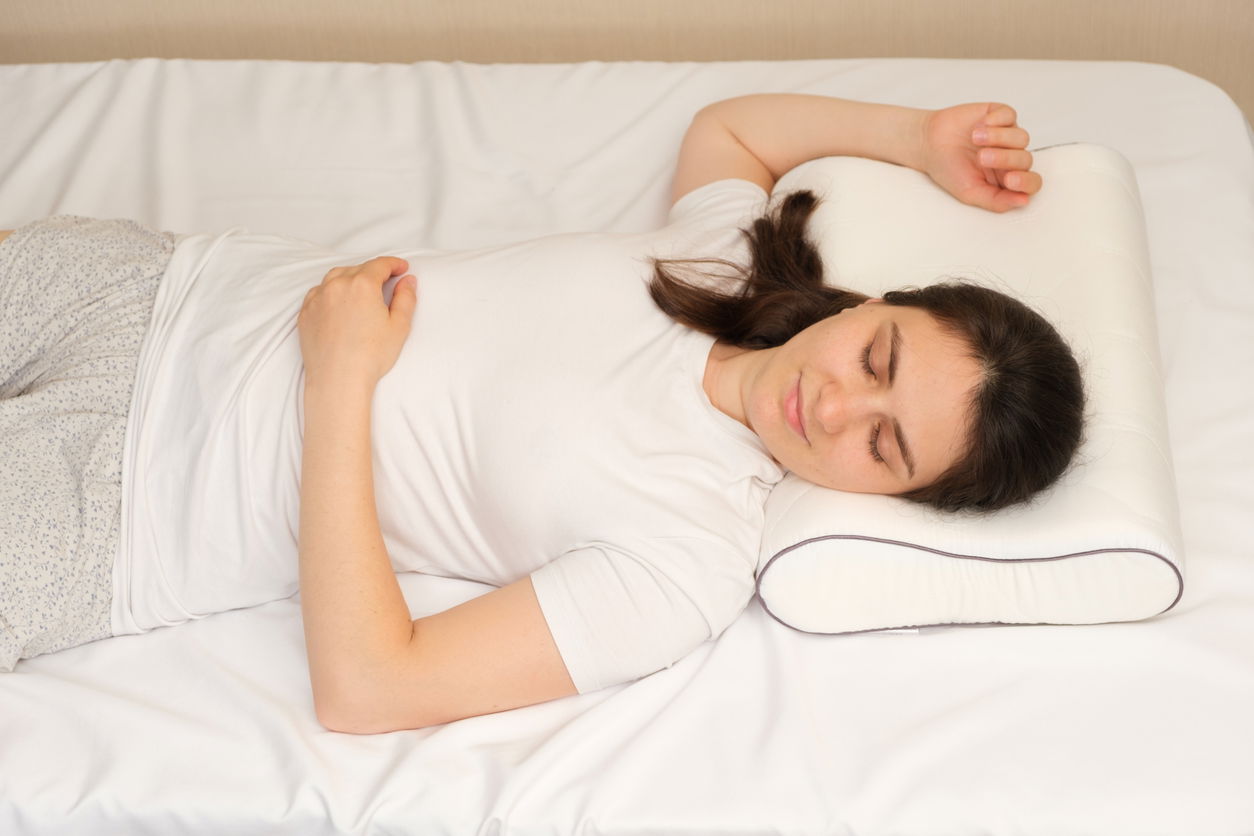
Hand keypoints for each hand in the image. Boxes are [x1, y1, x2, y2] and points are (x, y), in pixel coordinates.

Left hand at [297, 256, 416, 387]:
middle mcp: (336, 285)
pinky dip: (331, 292)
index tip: (402, 268)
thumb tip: (408, 281)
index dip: (394, 264)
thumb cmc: (370, 356)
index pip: (380, 265)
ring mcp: (317, 298)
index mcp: (362, 284)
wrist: (338, 379)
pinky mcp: (306, 313)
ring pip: (335, 277)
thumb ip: (406, 298)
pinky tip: (340, 303)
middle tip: (386, 281)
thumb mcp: (399, 326)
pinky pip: (319, 292)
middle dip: (373, 272)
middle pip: (358, 269)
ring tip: (362, 290)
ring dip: (351, 278)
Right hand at [920, 102, 1041, 212]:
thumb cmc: (949, 169)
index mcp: (1007, 178)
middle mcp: (1011, 156)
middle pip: (1026, 159)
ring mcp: (1008, 135)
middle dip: (1005, 158)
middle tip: (982, 158)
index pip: (1031, 183)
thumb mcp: (970, 192)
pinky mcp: (1000, 115)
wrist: (929, 144)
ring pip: (1021, 137)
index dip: (1026, 181)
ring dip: (999, 138)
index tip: (1009, 180)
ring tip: (975, 138)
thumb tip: (1023, 201)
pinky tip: (979, 125)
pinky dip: (996, 120)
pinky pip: (1009, 115)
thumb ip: (996, 201)